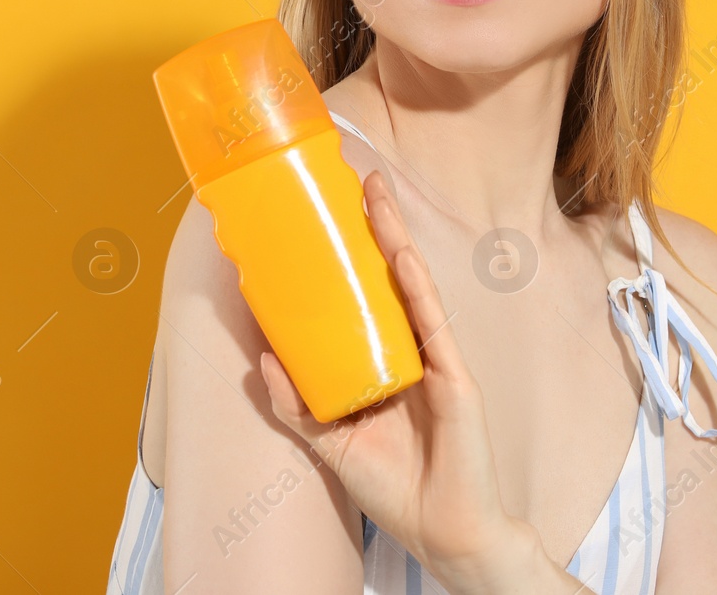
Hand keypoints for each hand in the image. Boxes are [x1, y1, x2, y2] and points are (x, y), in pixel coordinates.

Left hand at [258, 170, 553, 592]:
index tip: (324, 222)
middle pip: (390, 280)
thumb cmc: (397, 491)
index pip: (365, 301)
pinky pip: (432, 324)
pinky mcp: (454, 378)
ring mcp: (436, 361)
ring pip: (412, 287)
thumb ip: (299, 406)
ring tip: (375, 196)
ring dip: (395, 239)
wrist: (445, 533)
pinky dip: (416, 287)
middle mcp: (412, 353)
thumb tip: (262, 360)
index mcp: (386, 365)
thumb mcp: (332, 445)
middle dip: (375, 230)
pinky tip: (402, 255)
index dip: (349, 262)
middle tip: (355, 184)